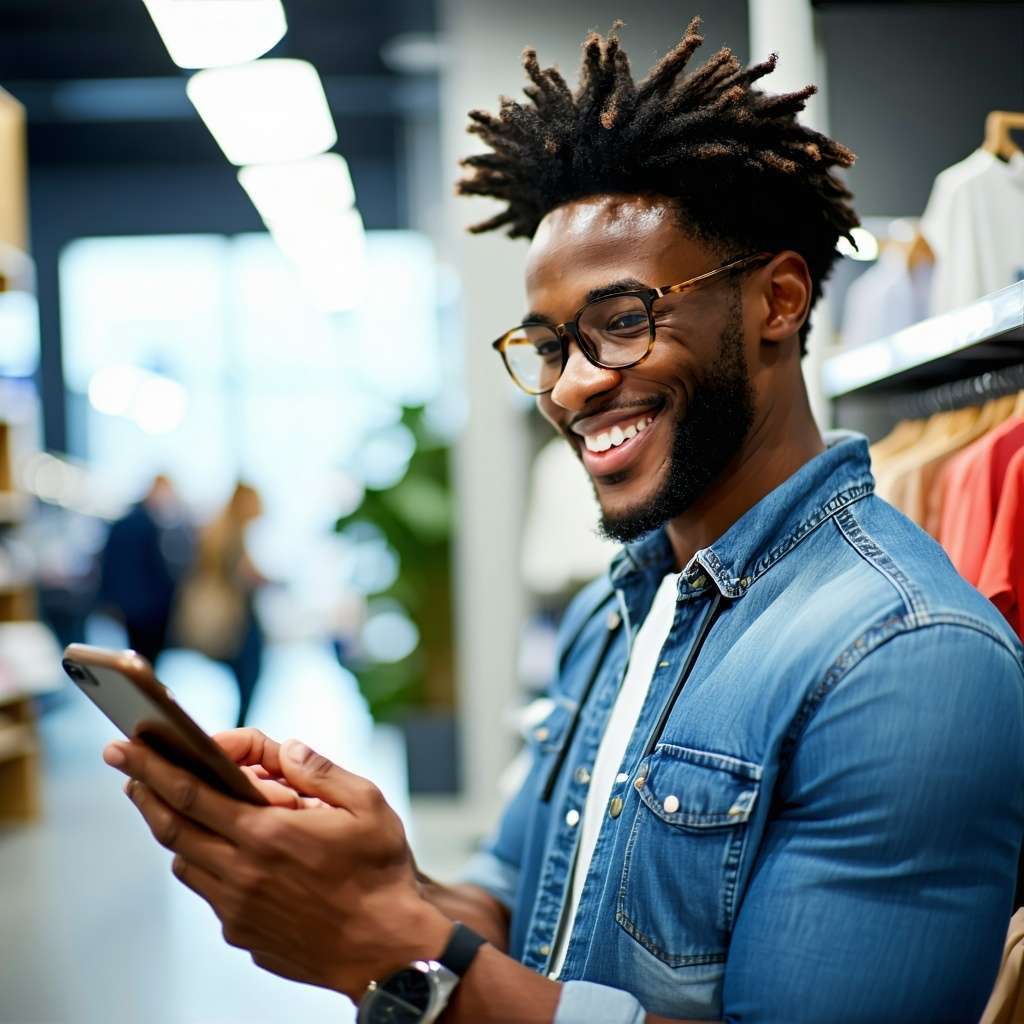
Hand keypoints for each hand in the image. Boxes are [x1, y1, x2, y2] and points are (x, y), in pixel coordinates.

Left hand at [102, 736, 450, 1000]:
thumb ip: (321, 771)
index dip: (152, 768)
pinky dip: (208, 867)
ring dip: (177, 833)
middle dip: (145, 793)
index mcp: (267, 833)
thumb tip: (286, 748)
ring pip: (186, 864)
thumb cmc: (382, 875)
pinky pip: (212, 895)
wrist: (388, 952)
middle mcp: (242, 873)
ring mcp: (238, 910)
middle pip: (172, 828)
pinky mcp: (244, 936)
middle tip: (128, 772)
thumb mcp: (368, 806)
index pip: (191, 793)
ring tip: (181, 810)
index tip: (127, 749)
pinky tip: (230, 857)